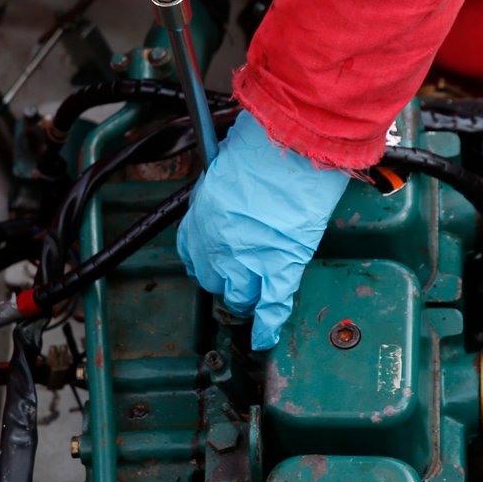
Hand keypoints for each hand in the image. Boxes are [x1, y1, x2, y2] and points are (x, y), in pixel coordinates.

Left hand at [177, 111, 349, 350]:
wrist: (291, 147)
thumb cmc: (262, 143)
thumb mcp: (225, 161)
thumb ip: (225, 187)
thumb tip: (234, 191)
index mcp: (200, 216)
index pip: (191, 252)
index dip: (204, 260)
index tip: (211, 263)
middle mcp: (217, 243)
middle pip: (215, 278)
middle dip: (225, 279)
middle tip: (238, 277)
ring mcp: (247, 259)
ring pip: (240, 296)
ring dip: (245, 300)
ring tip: (253, 301)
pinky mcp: (280, 266)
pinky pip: (272, 306)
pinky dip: (269, 325)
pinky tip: (265, 338)